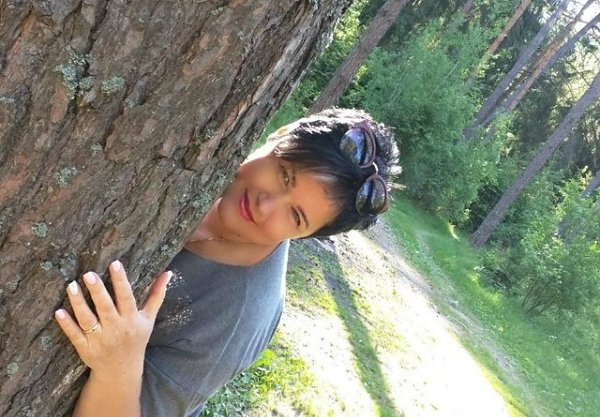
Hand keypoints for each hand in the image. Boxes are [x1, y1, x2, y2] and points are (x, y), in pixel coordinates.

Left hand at [55, 261, 171, 379]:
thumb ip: (157, 295)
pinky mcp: (85, 348)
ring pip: (87, 319)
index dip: (121, 281)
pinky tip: (59, 311)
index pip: (126, 297)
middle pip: (105, 307)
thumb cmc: (136, 339)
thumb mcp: (148, 318)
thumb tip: (168, 273)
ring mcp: (99, 339)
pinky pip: (74, 335)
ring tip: (71, 285)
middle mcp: (116, 329)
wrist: (122, 370)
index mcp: (131, 320)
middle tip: (89, 274)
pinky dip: (66, 324)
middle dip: (97, 291)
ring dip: (78, 303)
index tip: (115, 264)